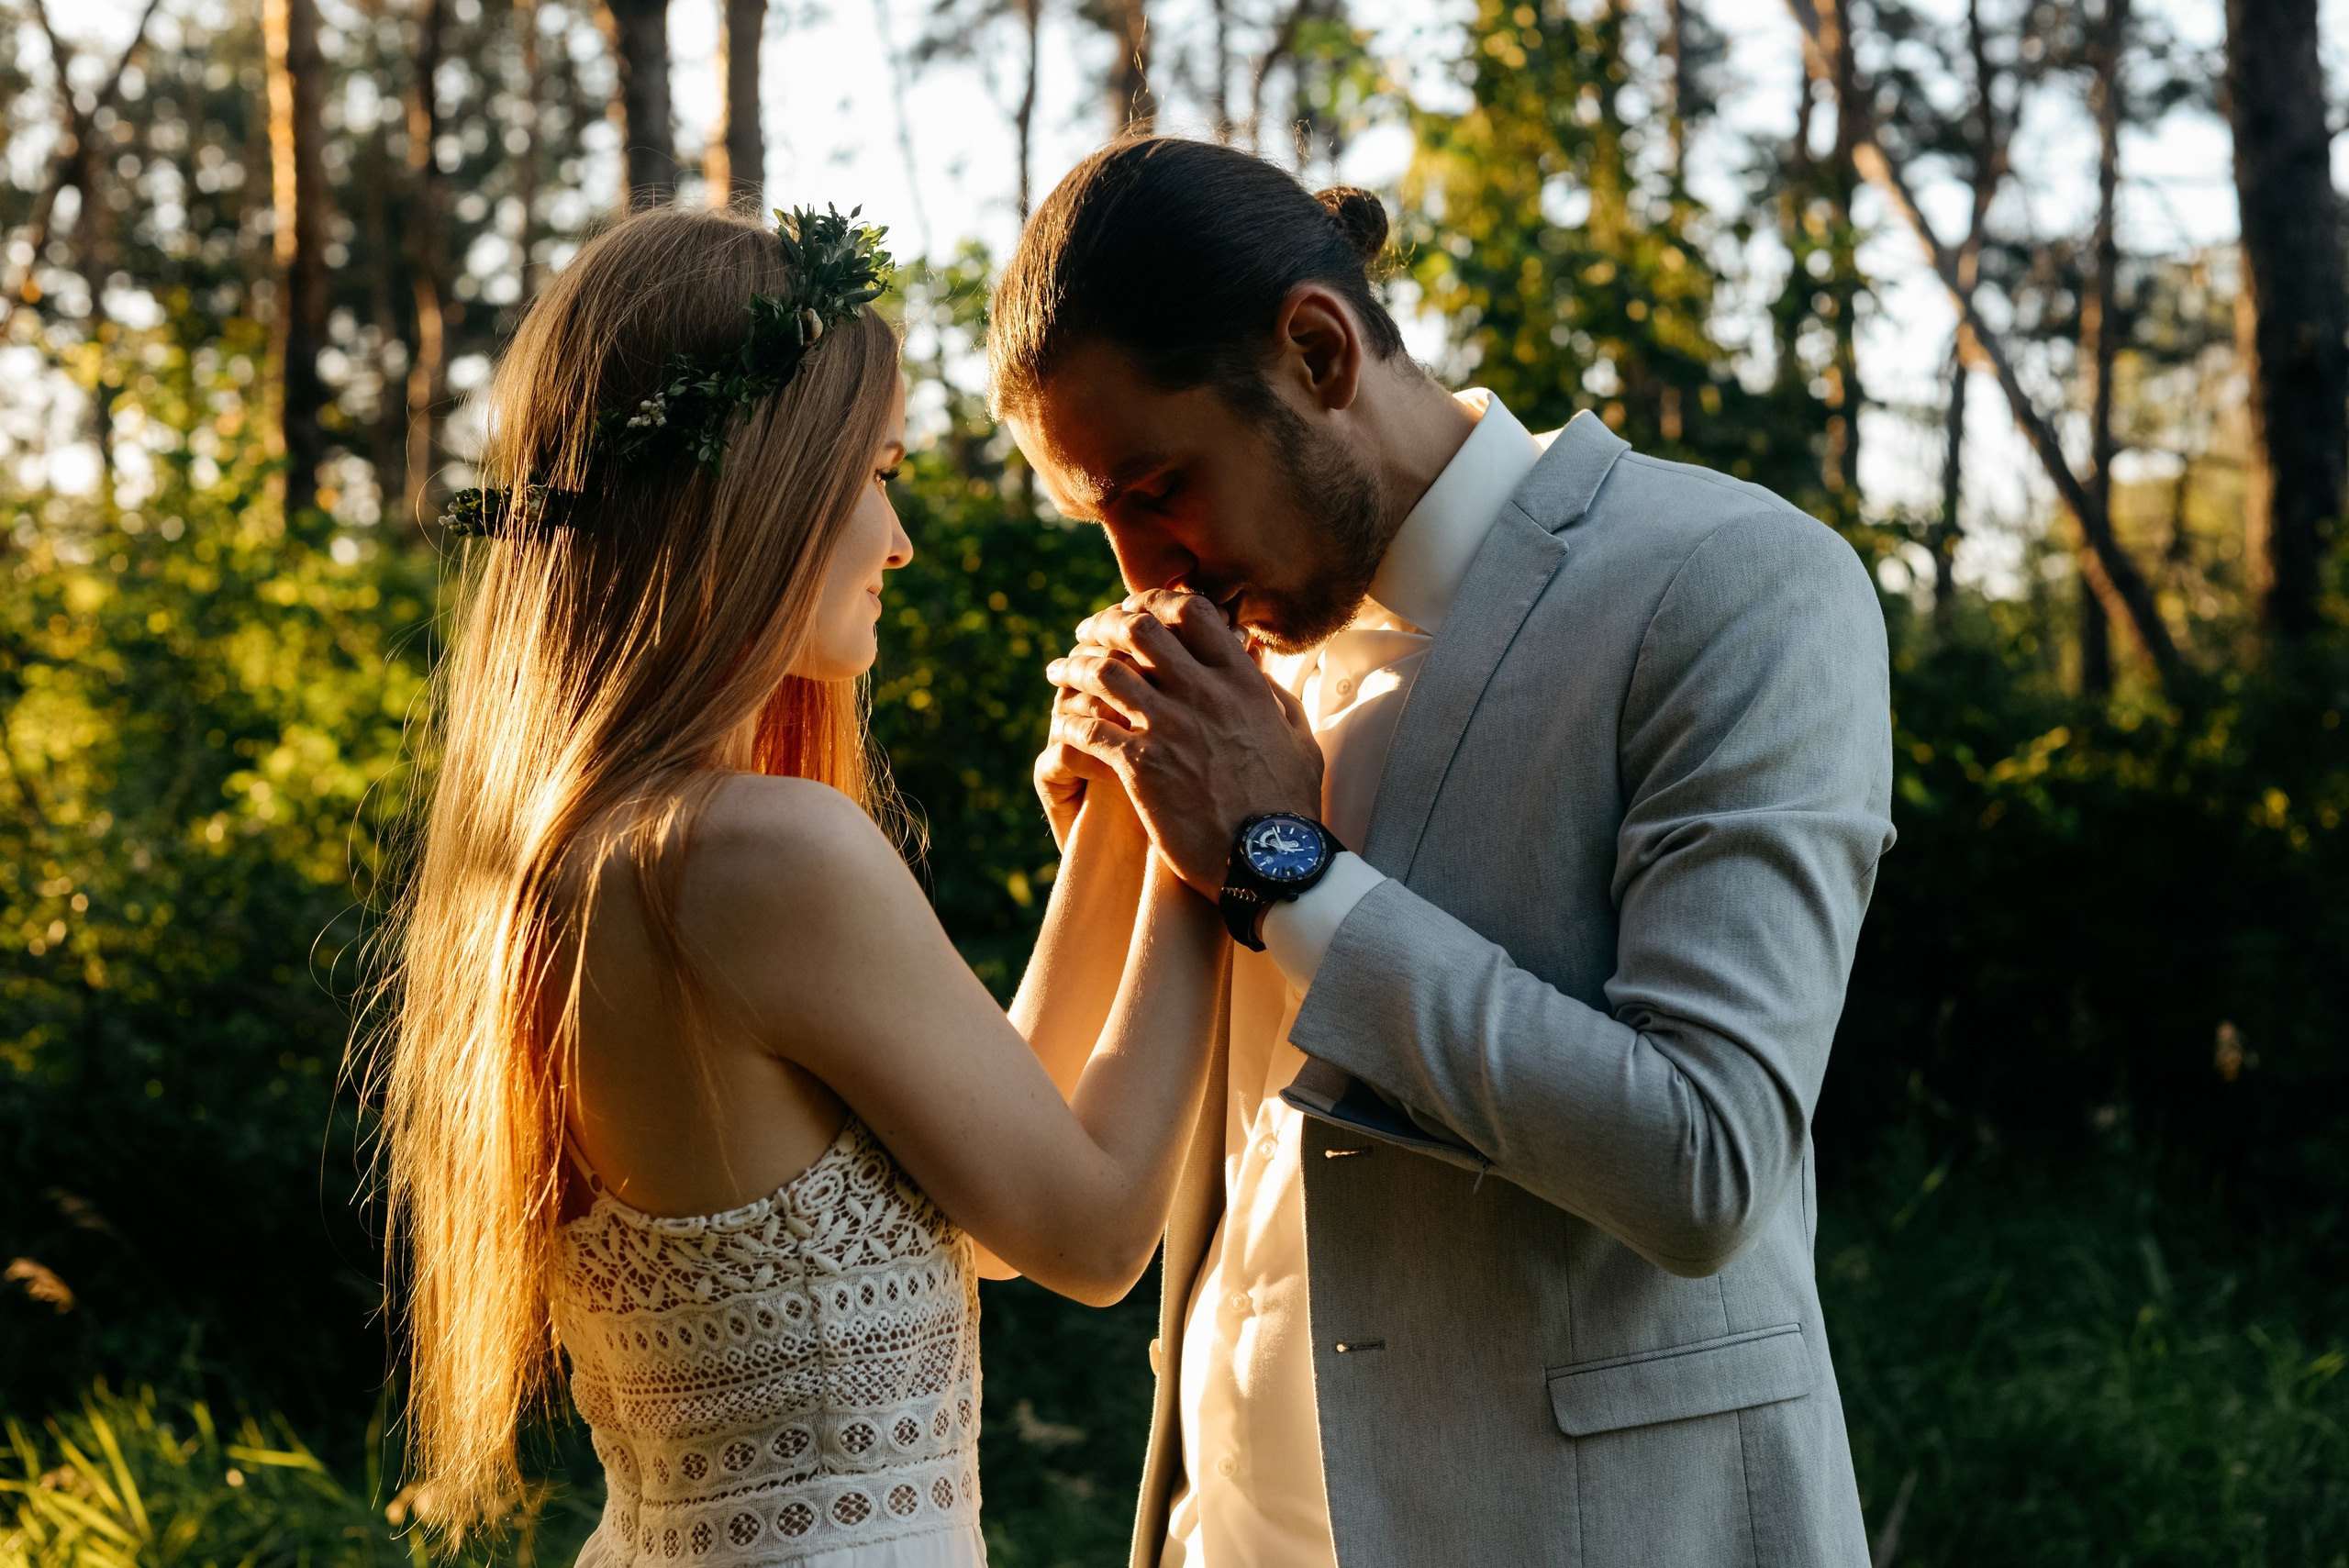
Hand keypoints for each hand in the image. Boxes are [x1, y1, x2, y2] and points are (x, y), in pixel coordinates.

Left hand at [1046, 590, 1322, 896]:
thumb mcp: (1298, 737)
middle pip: (1138, 629)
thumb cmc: (1289, 804)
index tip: (1135, 612)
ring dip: (1075, 667)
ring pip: (1104, 672)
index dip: (1156, 603)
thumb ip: (1273, 695)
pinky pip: (1088, 728)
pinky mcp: (1142, 767)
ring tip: (1060, 673)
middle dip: (1104, 625)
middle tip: (1086, 634)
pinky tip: (1062, 724)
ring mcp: (1170, 728)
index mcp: (1242, 681)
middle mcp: (1204, 694)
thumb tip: (1256, 666)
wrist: (1271, 862)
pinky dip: (1070, 720)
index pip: (1191, 611)